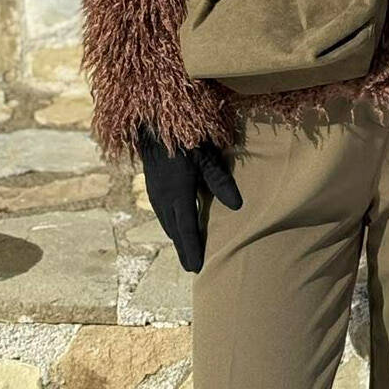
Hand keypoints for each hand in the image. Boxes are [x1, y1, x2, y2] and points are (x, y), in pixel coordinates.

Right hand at [137, 122, 242, 272]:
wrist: (151, 119)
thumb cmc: (184, 133)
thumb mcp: (206, 154)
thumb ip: (219, 180)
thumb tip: (237, 206)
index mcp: (177, 194)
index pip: (187, 230)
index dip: (192, 250)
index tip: (196, 269)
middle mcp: (163, 197)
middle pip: (175, 230)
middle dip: (183, 249)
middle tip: (192, 267)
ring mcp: (155, 191)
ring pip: (166, 222)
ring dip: (176, 237)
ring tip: (185, 249)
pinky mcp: (151, 184)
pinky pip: (161, 212)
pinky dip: (170, 224)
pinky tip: (175, 223)